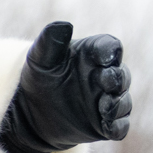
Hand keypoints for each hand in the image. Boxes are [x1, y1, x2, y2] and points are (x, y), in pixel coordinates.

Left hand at [0, 22, 132, 152]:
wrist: (29, 112)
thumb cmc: (38, 78)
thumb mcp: (39, 58)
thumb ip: (50, 40)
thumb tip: (64, 25)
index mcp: (92, 55)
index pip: (111, 47)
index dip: (110, 51)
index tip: (103, 58)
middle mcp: (104, 77)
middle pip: (121, 75)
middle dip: (117, 78)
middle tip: (106, 81)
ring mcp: (107, 101)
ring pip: (124, 102)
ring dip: (118, 103)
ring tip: (104, 105)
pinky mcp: (104, 124)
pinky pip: (120, 127)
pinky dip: (118, 126)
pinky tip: (108, 126)